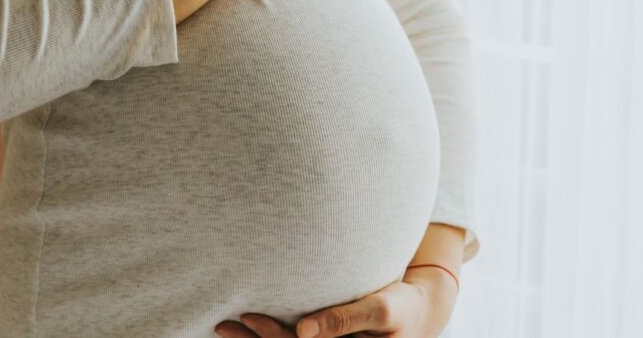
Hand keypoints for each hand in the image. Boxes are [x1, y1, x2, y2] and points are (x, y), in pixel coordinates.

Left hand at [214, 267, 458, 337]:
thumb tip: (302, 331)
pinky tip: (250, 328)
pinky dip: (272, 335)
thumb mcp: (382, 309)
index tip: (246, 316)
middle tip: (221, 324)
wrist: (420, 310)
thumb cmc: (404, 306)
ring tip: (225, 327)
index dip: (271, 336)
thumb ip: (345, 320)